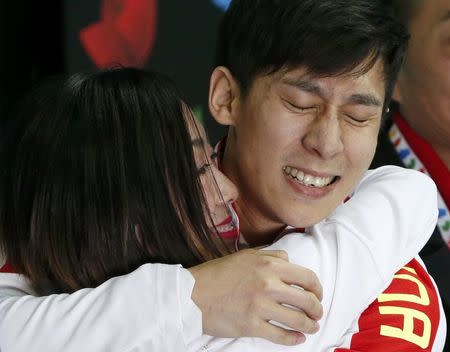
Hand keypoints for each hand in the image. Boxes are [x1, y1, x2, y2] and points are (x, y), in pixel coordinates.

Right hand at [188, 248, 322, 344]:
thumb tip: (288, 260)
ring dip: (310, 325)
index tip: (317, 294)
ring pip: (298, 320)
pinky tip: (298, 339)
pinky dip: (294, 339)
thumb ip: (270, 255)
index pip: (307, 277)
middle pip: (307, 300)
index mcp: (269, 265)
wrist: (193, 294)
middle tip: (317, 313)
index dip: (317, 288)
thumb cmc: (218, 273)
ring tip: (311, 327)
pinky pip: (281, 336)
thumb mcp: (245, 256)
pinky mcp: (252, 326)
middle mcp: (268, 284)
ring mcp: (260, 306)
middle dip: (317, 309)